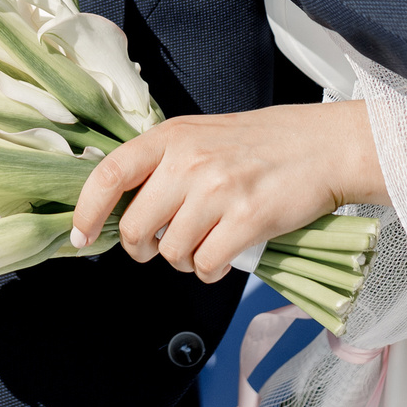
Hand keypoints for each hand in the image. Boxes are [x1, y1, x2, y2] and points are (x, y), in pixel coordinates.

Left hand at [68, 102, 385, 283]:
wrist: (323, 146)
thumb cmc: (262, 144)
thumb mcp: (202, 135)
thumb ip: (164, 164)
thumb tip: (124, 209)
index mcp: (171, 136)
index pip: (109, 174)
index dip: (88, 211)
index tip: (82, 236)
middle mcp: (189, 161)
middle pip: (137, 228)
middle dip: (144, 248)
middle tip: (162, 245)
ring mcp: (218, 190)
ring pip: (172, 253)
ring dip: (185, 260)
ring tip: (207, 242)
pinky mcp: (247, 219)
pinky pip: (206, 266)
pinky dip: (211, 270)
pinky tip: (224, 255)